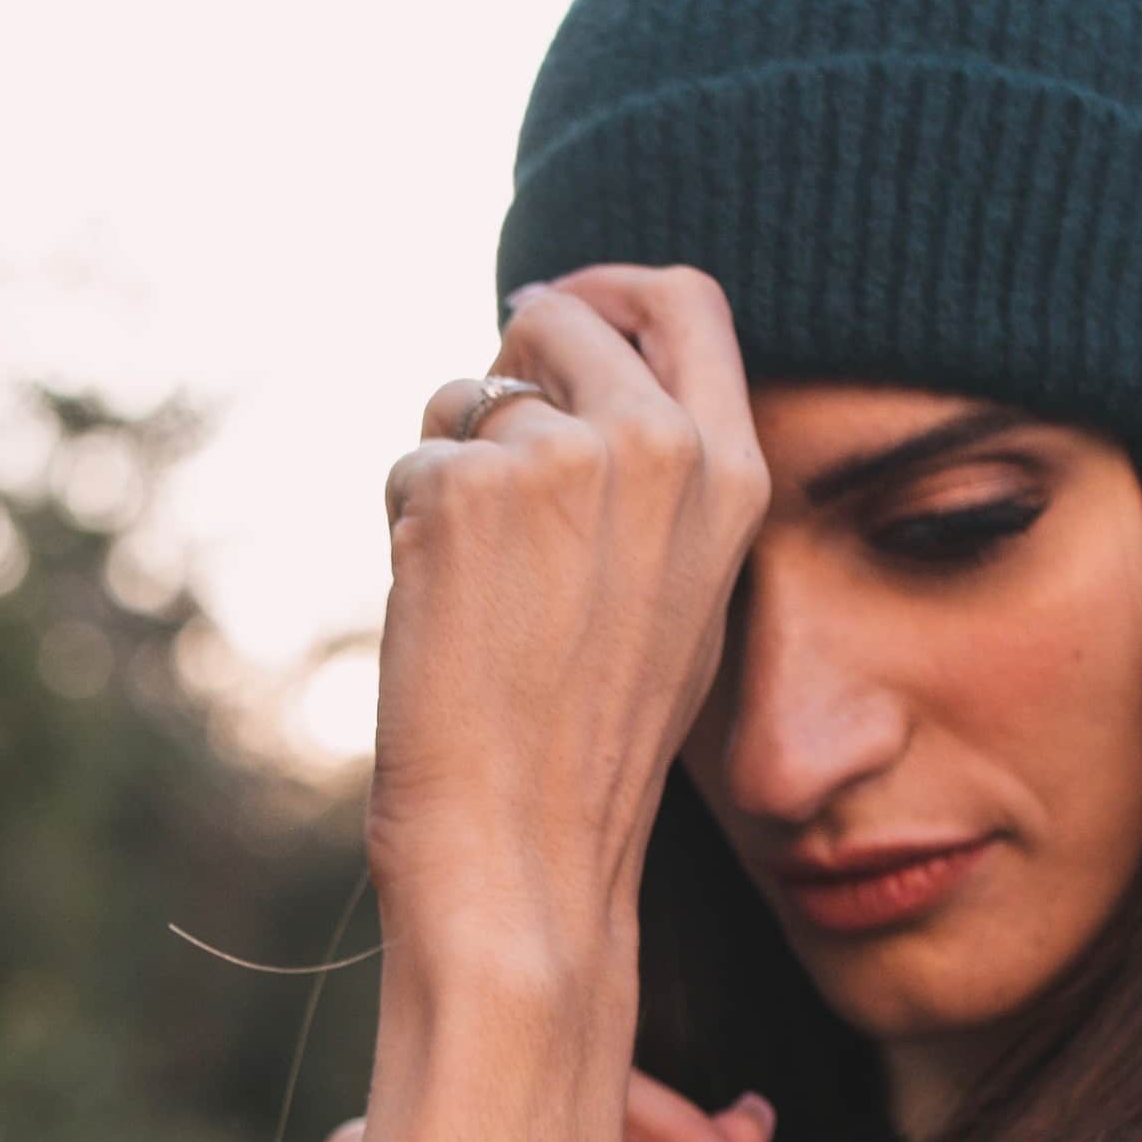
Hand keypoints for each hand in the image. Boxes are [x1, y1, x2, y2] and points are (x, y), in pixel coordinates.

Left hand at [372, 266, 767, 1013]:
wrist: (527, 850)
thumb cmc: (591, 747)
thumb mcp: (676, 597)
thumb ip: (653, 480)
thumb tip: (574, 377)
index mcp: (734, 476)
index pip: (686, 301)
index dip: (607, 291)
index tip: (554, 315)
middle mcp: (661, 447)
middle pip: (556, 319)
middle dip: (503, 371)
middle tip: (484, 480)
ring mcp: (562, 460)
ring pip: (466, 398)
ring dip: (449, 471)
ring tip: (486, 597)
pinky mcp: (465, 487)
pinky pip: (413, 460)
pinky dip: (407, 528)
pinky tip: (446, 618)